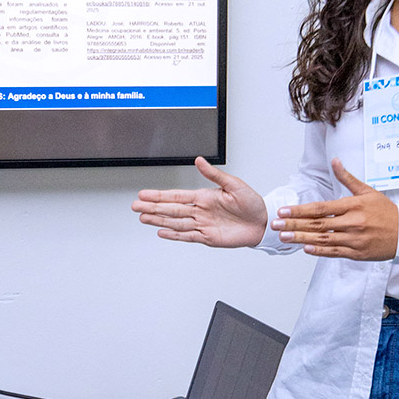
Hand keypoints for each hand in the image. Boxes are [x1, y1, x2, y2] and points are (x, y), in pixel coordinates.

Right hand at [132, 157, 267, 247]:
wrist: (263, 222)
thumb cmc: (251, 203)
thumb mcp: (234, 184)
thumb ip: (214, 175)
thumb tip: (199, 161)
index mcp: (204, 196)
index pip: (177, 195)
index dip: (159, 195)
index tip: (144, 194)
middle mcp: (200, 210)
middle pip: (171, 209)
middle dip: (153, 207)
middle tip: (135, 205)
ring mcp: (202, 224)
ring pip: (175, 222)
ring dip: (159, 220)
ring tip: (143, 218)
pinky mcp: (208, 237)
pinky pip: (188, 236)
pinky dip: (174, 235)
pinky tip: (162, 231)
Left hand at [272, 158, 398, 260]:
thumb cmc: (386, 212)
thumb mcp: (368, 191)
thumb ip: (347, 178)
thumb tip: (335, 161)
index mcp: (352, 206)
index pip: (320, 208)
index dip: (300, 210)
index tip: (284, 210)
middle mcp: (351, 222)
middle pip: (317, 224)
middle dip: (294, 224)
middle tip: (276, 225)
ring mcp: (354, 239)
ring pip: (323, 239)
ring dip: (302, 238)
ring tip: (284, 237)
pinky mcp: (357, 253)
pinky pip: (335, 252)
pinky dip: (320, 251)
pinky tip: (306, 249)